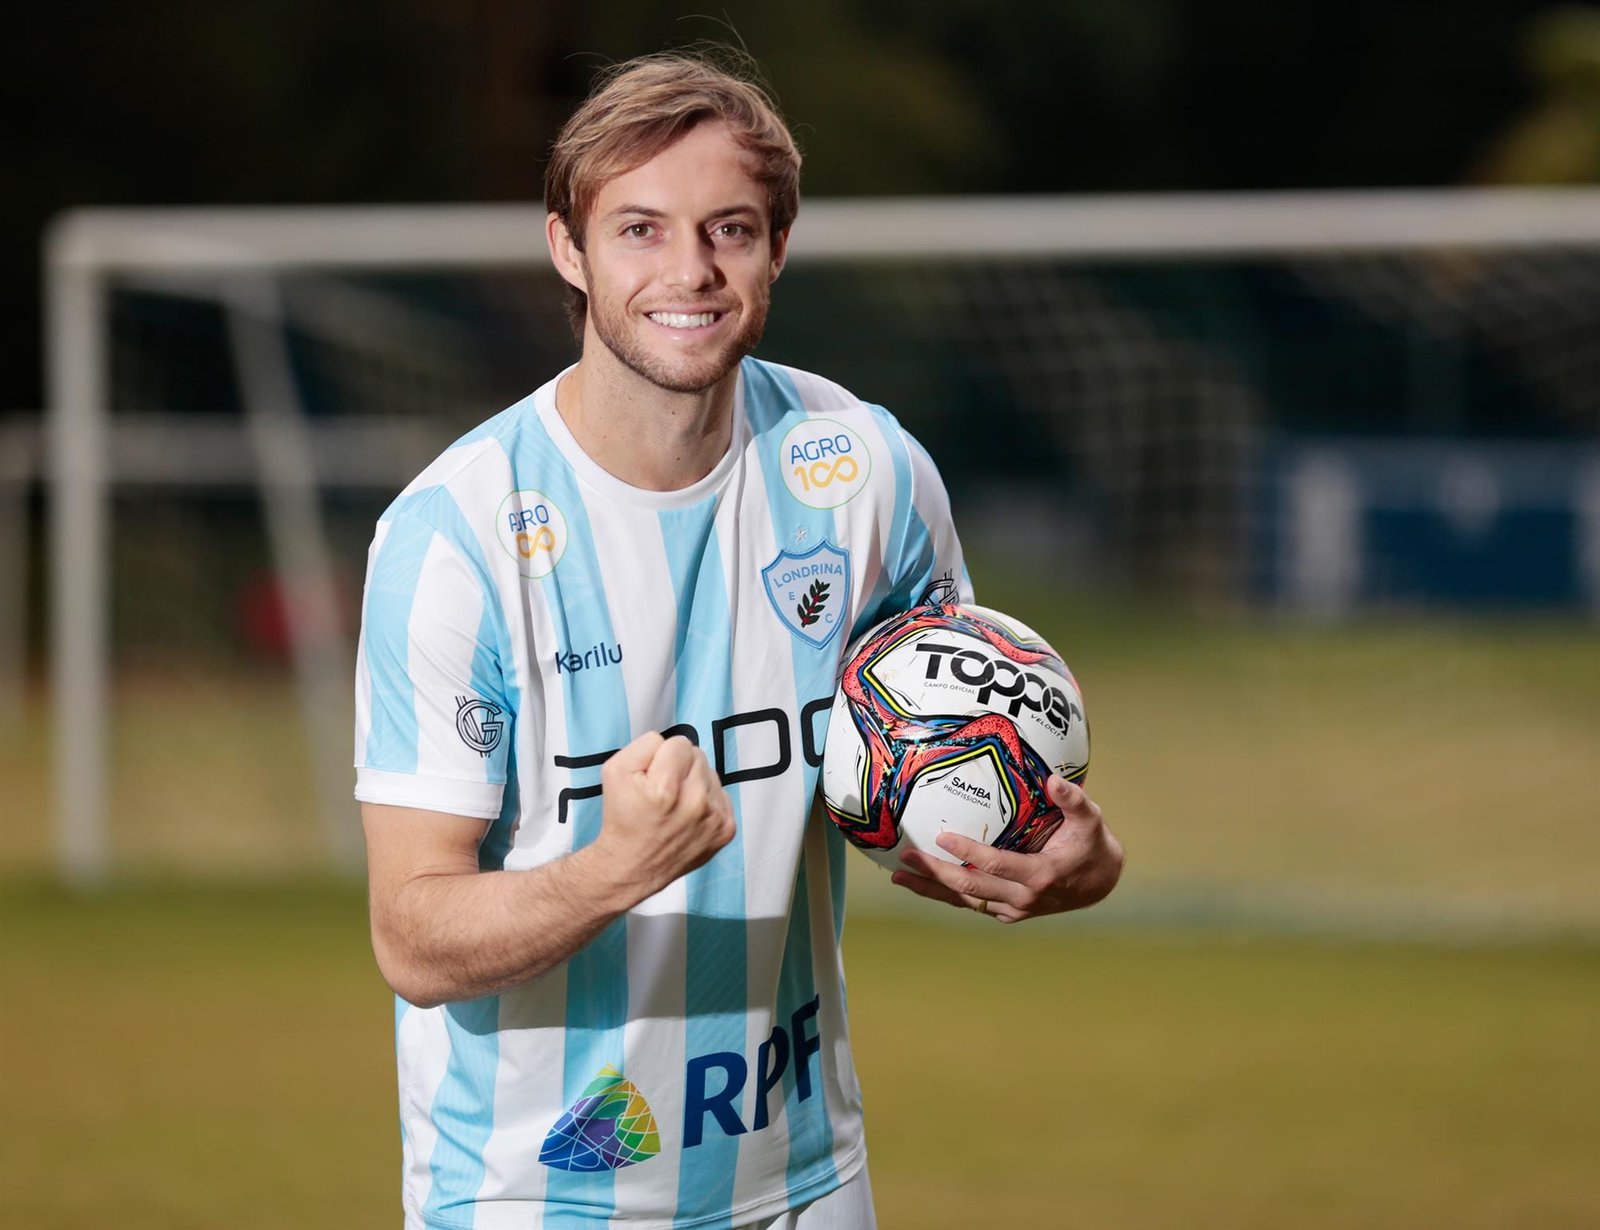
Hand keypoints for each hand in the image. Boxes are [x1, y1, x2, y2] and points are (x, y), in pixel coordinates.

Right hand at [596, 732, 735, 895]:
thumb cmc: (622, 818)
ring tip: (675, 805)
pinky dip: (707, 802)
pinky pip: (722, 795)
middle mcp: (696, 803)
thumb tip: (669, 743)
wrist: (632, 866)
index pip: (679, 743)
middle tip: (663, 792)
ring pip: (711, 774)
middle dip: (680, 768)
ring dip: (695, 784)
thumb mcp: (615, 770)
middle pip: (699, 755)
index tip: (652, 777)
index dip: (662, 756)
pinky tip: (688, 817)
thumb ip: (644, 744)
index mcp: (667, 788)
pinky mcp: (726, 831)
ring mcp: (714, 819)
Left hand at [890, 776, 1123, 922]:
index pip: (995, 864)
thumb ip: (1073, 799)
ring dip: (931, 890)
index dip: (967, 851)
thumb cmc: (1091, 843)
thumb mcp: (1090, 818)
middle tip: (906, 857)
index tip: (941, 836)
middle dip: (935, 873)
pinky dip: (946, 895)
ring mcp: (1014, 909)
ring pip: (966, 902)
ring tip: (899, 878)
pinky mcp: (1008, 913)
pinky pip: (973, 904)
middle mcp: (1024, 898)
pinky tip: (923, 884)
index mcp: (1040, 875)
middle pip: (971, 888)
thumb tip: (1053, 779)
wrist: (1100, 882)